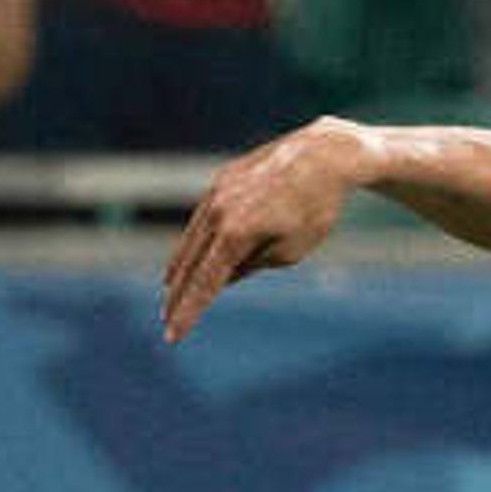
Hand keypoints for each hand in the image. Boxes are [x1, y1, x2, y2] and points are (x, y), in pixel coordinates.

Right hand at [161, 117, 371, 342]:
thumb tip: (224, 276)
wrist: (324, 155)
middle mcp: (220, 211)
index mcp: (236, 233)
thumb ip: (251, 267)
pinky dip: (192, 241)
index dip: (187, 312)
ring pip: (191, 239)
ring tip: (169, 292)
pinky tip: (188, 256)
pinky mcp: (223, 179)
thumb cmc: (315, 210)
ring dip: (179, 269)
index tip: (173, 336)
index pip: (204, 283)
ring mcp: (218, 192)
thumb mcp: (289, 251)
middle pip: (190, 263)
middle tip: (166, 320)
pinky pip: (202, 218)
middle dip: (177, 296)